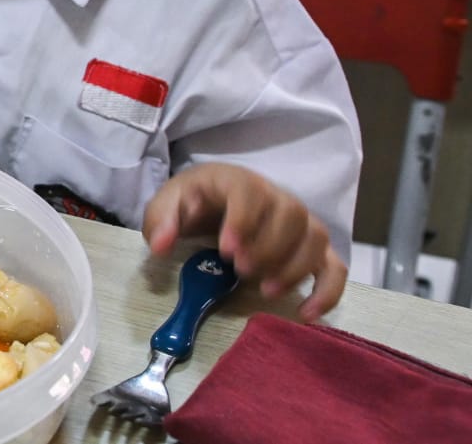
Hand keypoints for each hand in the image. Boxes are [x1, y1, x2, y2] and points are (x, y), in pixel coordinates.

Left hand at [144, 162, 345, 321]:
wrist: (212, 200)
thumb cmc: (193, 203)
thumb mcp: (167, 205)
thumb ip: (161, 221)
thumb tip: (160, 245)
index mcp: (237, 181)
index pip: (250, 191)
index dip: (244, 220)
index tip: (227, 250)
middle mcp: (275, 195)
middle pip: (290, 214)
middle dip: (269, 247)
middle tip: (241, 270)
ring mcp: (298, 221)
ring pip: (315, 237)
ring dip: (295, 267)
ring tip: (266, 290)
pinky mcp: (310, 247)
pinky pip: (334, 266)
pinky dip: (328, 290)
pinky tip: (306, 313)